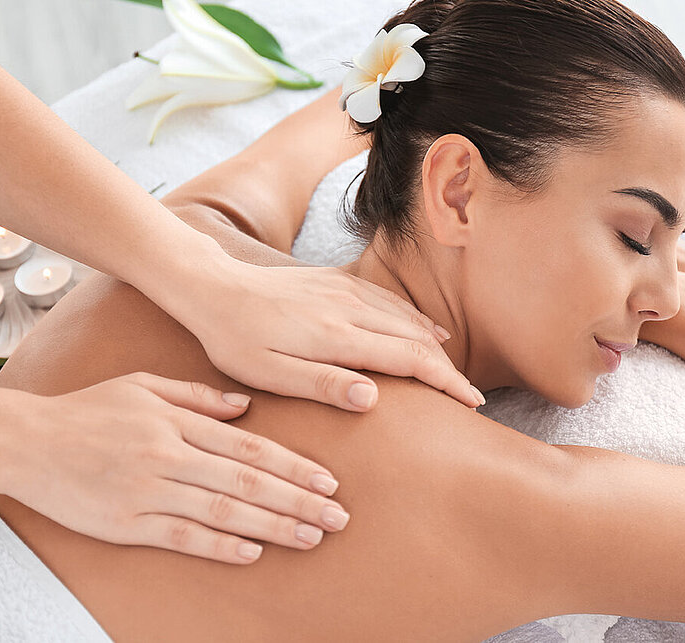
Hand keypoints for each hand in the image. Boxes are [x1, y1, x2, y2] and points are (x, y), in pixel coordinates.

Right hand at [0, 373, 348, 563]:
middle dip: (299, 501)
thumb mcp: (146, 385)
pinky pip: (181, 537)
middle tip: (339, 516)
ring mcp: (149, 492)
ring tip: (311, 536)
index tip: (329, 481)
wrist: (27, 441)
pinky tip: (252, 553)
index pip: (251, 450)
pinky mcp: (126, 524)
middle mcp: (171, 456)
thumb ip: (199, 397)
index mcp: (179, 423)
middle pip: (248, 483)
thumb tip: (247, 407)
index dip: (295, 467)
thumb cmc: (90, 409)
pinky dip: (219, 546)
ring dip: (273, 526)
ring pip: (224, 512)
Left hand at [164, 246, 481, 411]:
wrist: (213, 288)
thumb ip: (323, 384)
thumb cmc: (236, 339)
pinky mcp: (337, 281)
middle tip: (469, 398)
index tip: (470, 403)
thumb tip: (373, 398)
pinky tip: (425, 330)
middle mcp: (350, 308)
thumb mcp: (270, 374)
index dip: (445, 382)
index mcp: (337, 336)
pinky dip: (415, 319)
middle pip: (417, 339)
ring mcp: (346, 290)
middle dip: (448, 369)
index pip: (410, 359)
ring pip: (407, 317)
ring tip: (452, 373)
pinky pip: (390, 301)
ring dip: (435, 346)